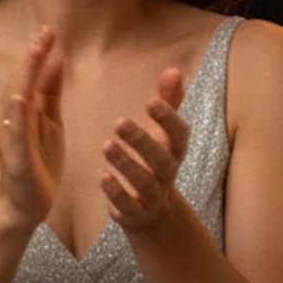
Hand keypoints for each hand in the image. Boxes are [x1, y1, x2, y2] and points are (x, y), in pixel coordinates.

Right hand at [0, 26, 63, 234]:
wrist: (26, 205)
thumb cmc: (38, 161)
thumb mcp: (50, 121)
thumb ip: (51, 91)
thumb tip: (57, 59)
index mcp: (25, 111)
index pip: (30, 77)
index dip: (38, 54)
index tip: (50, 30)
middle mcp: (13, 121)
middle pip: (21, 82)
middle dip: (32, 58)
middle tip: (45, 32)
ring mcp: (12, 139)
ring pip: (15, 104)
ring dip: (23, 78)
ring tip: (34, 54)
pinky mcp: (17, 160)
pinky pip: (15, 135)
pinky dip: (17, 116)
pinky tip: (22, 99)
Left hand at [101, 68, 187, 234]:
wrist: (154, 210)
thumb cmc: (156, 160)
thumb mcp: (164, 132)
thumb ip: (169, 102)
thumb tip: (173, 69)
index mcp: (175, 150)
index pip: (179, 134)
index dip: (167, 119)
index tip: (150, 101)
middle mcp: (168, 172)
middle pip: (162, 159)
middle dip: (142, 141)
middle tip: (119, 123)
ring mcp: (153, 195)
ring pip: (145, 182)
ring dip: (127, 165)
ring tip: (107, 146)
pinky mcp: (136, 213)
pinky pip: (129, 206)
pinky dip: (118, 194)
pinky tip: (103, 178)